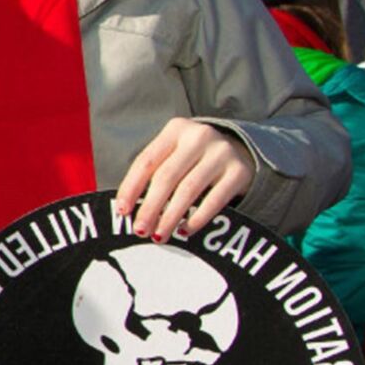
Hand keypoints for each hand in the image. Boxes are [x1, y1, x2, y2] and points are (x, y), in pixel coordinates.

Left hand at [113, 119, 253, 241]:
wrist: (241, 150)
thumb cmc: (194, 157)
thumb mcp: (174, 153)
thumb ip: (153, 173)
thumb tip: (128, 209)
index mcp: (175, 129)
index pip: (146, 161)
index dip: (131, 188)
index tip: (122, 211)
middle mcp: (199, 137)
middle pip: (166, 176)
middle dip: (150, 207)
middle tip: (140, 230)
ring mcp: (222, 153)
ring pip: (188, 190)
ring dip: (170, 216)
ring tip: (159, 235)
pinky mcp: (240, 172)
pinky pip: (215, 200)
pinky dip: (197, 218)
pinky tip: (185, 230)